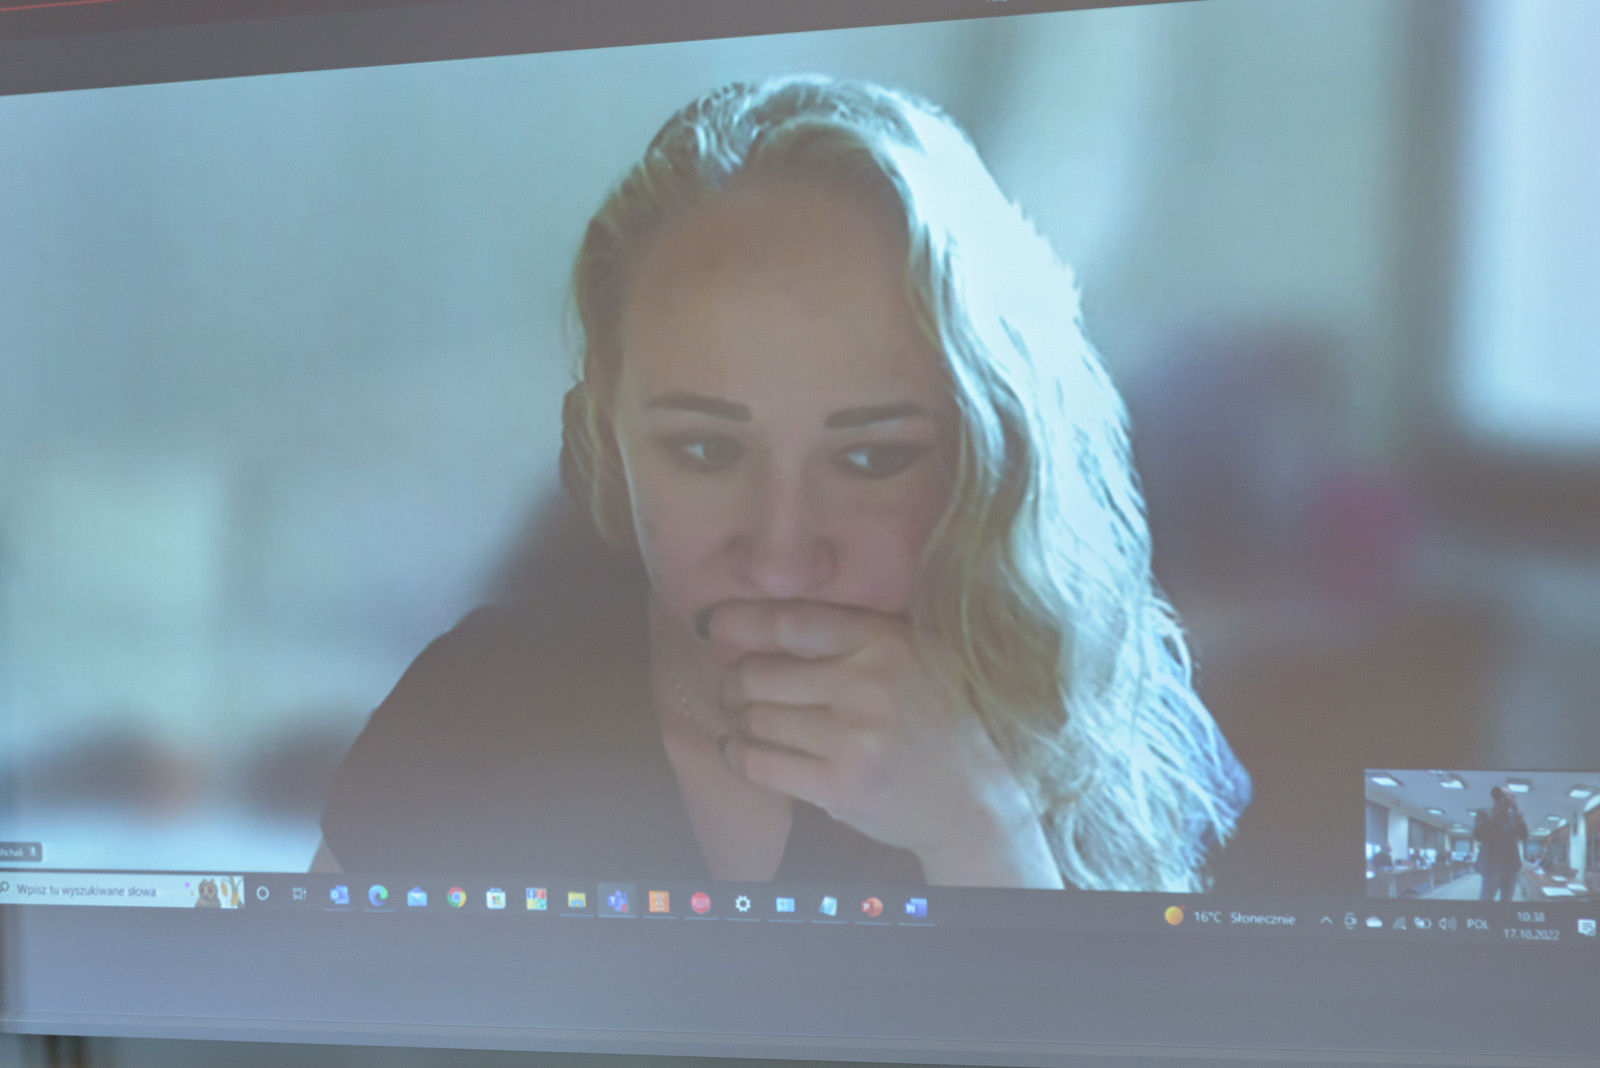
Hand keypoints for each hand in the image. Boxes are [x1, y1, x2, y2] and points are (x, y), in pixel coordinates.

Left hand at [707, 600, 1063, 887]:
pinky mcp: (838, 786)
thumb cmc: (944, 720)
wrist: (978, 802)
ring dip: (739, 718)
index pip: (792, 623)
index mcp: (885, 642)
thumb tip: (770, 623)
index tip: (711, 624)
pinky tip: (737, 749)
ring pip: (757, 718)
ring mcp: (851, 739)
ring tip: (743, 718)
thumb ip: (860, 635)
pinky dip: (738, 755)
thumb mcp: (920, 656)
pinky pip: (761, 764)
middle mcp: (866, 685)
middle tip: (734, 685)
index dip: (740, 622)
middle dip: (736, 680)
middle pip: (761, 673)